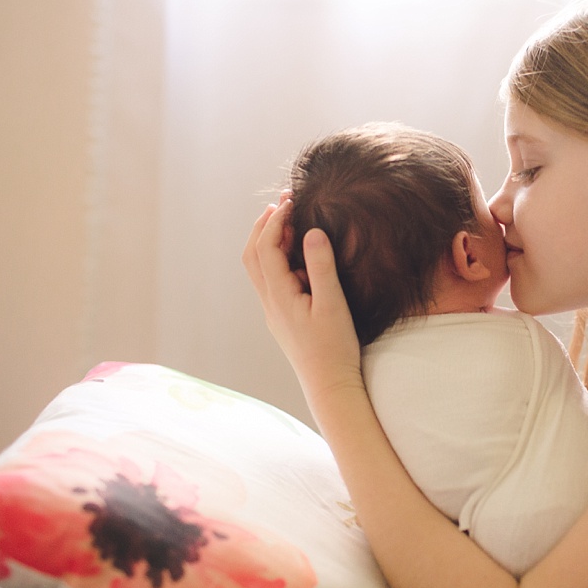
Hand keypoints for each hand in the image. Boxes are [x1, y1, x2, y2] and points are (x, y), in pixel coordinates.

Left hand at [241, 199, 364, 410]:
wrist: (329, 386)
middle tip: (282, 203)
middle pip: (253, 255)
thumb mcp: (333, 304)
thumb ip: (322, 266)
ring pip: (258, 268)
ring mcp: (274, 311)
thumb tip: (312, 232)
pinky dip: (276, 259)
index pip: (266, 247)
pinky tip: (297, 257)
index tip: (293, 201)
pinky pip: (270, 280)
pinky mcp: (283, 317)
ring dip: (267, 241)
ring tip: (286, 223)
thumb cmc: (335, 347)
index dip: (276, 221)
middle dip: (263, 225)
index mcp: (279, 296)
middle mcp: (270, 302)